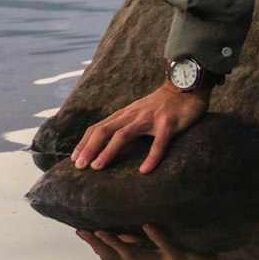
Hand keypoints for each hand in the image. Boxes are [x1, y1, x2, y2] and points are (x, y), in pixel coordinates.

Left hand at [70, 81, 208, 173]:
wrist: (184, 88)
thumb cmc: (159, 105)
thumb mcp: (137, 113)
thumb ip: (124, 124)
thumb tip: (106, 142)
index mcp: (123, 115)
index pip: (97, 128)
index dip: (84, 143)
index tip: (74, 159)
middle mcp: (132, 116)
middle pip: (104, 131)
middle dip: (89, 148)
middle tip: (79, 166)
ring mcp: (149, 119)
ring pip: (123, 135)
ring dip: (108, 151)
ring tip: (98, 168)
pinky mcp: (168, 124)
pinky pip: (158, 143)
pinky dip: (151, 157)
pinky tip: (144, 171)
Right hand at [77, 222, 219, 259]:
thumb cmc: (184, 256)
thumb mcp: (160, 247)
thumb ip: (141, 239)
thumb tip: (124, 224)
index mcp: (143, 259)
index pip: (112, 253)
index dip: (95, 244)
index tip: (78, 230)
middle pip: (117, 256)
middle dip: (99, 244)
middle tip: (83, 231)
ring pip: (135, 255)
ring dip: (118, 244)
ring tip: (104, 231)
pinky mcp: (178, 258)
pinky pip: (166, 246)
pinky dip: (156, 236)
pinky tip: (148, 224)